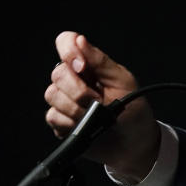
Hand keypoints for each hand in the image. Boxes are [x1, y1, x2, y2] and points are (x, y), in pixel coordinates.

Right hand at [44, 31, 159, 181]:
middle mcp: (74, 80)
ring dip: (76, 108)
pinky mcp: (61, 121)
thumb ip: (100, 62)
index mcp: (90, 65)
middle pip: (58, 73)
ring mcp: (66, 101)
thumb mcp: (123, 81)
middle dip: (79, 89)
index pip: (66, 43)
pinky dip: (70, 122)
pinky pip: (52, 116)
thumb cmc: (133, 111)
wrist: (134, 144)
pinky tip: (85, 125)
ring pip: (52, 95)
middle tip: (98, 100)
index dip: (69, 51)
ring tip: (95, 115)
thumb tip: (80, 40)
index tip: (83, 67)